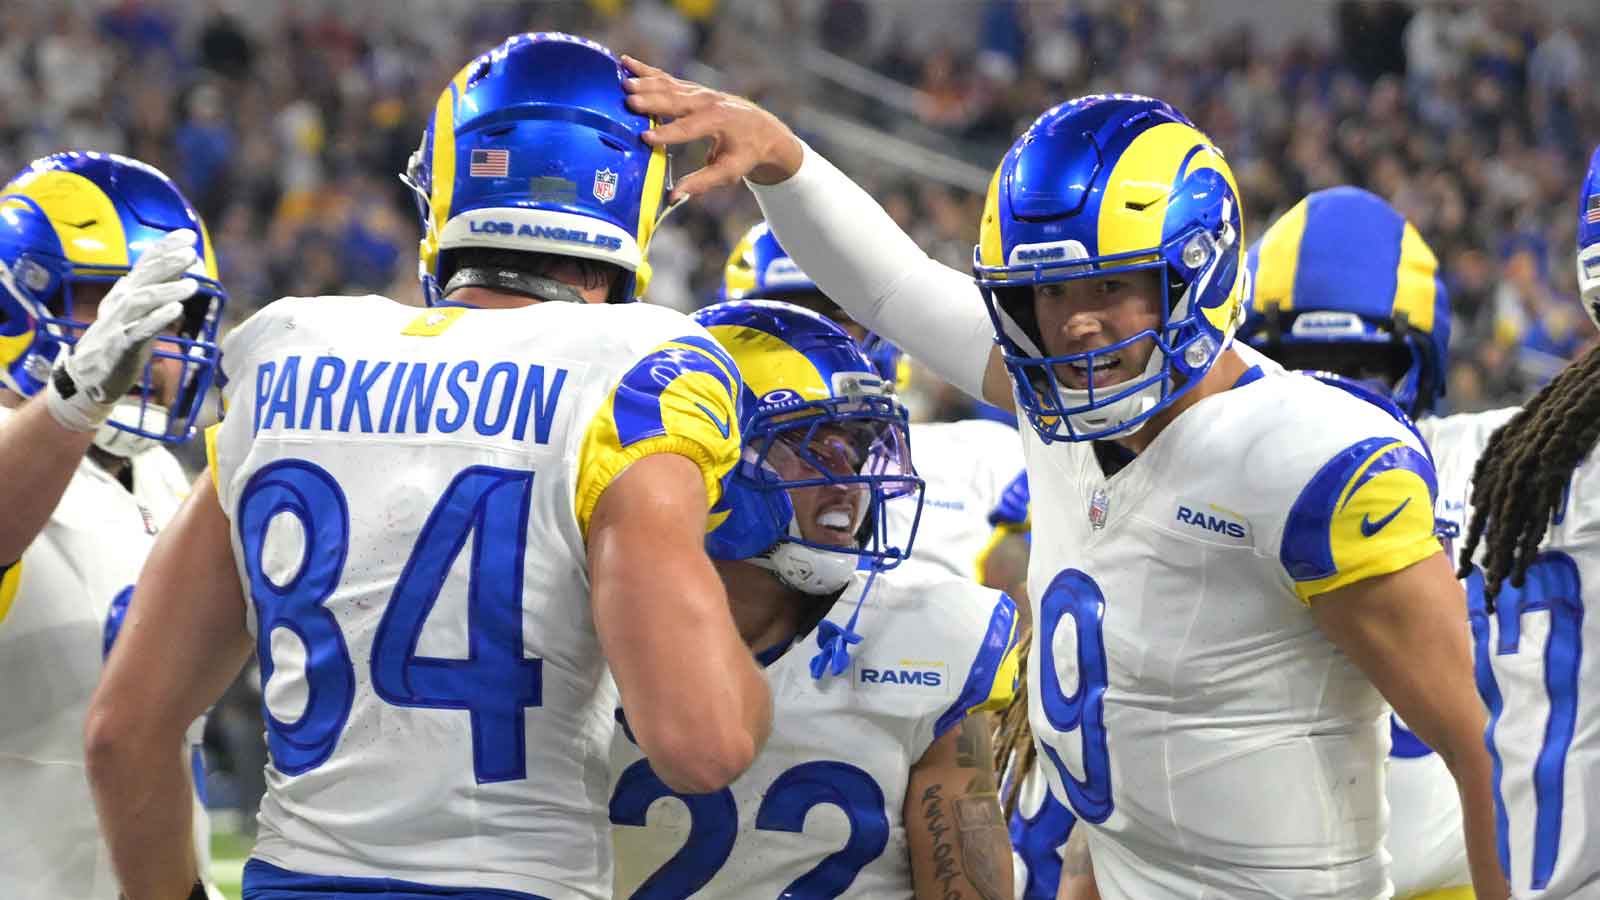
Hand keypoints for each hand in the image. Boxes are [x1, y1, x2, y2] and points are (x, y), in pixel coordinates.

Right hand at [47, 228, 196, 432]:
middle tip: (191, 253)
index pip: (145, 263)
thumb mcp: (141, 311)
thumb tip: (185, 266)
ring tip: (193, 285)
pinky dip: (157, 319)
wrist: (89, 376)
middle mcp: (121, 302)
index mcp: (126, 292)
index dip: (165, 247)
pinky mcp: (122, 346)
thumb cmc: (121, 339)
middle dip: (168, 263)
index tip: (188, 234)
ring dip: (168, 291)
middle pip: (145, 277)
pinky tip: (176, 310)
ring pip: (142, 301)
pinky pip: (140, 330)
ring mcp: (120, 323)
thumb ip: (160, 289)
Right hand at [622, 55, 804, 200]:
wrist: (764, 130)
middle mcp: (709, 101)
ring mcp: (700, 92)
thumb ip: (701, 183)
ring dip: (645, 83)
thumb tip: (673, 198)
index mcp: (720, 121)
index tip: (645, 137)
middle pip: (676, 101)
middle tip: (629, 101)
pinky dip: (645, 71)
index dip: (667, 134)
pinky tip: (626, 63)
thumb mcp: (729, 172)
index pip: (690, 128)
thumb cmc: (746, 154)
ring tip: (624, 83)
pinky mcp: (692, 89)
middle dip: (652, 101)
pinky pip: (666, 78)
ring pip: (668, 85)